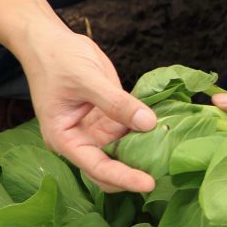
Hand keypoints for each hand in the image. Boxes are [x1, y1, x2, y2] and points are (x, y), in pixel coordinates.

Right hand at [20, 29, 156, 191]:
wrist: (51, 42)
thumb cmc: (57, 60)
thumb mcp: (87, 80)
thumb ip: (117, 103)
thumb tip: (149, 123)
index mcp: (66, 139)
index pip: (97, 167)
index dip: (123, 178)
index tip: (149, 184)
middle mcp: (83, 140)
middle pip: (112, 166)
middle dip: (136, 172)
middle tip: (168, 172)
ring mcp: (99, 130)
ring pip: (126, 150)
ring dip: (147, 152)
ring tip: (175, 154)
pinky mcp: (112, 117)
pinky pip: (133, 129)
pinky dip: (150, 131)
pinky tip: (171, 132)